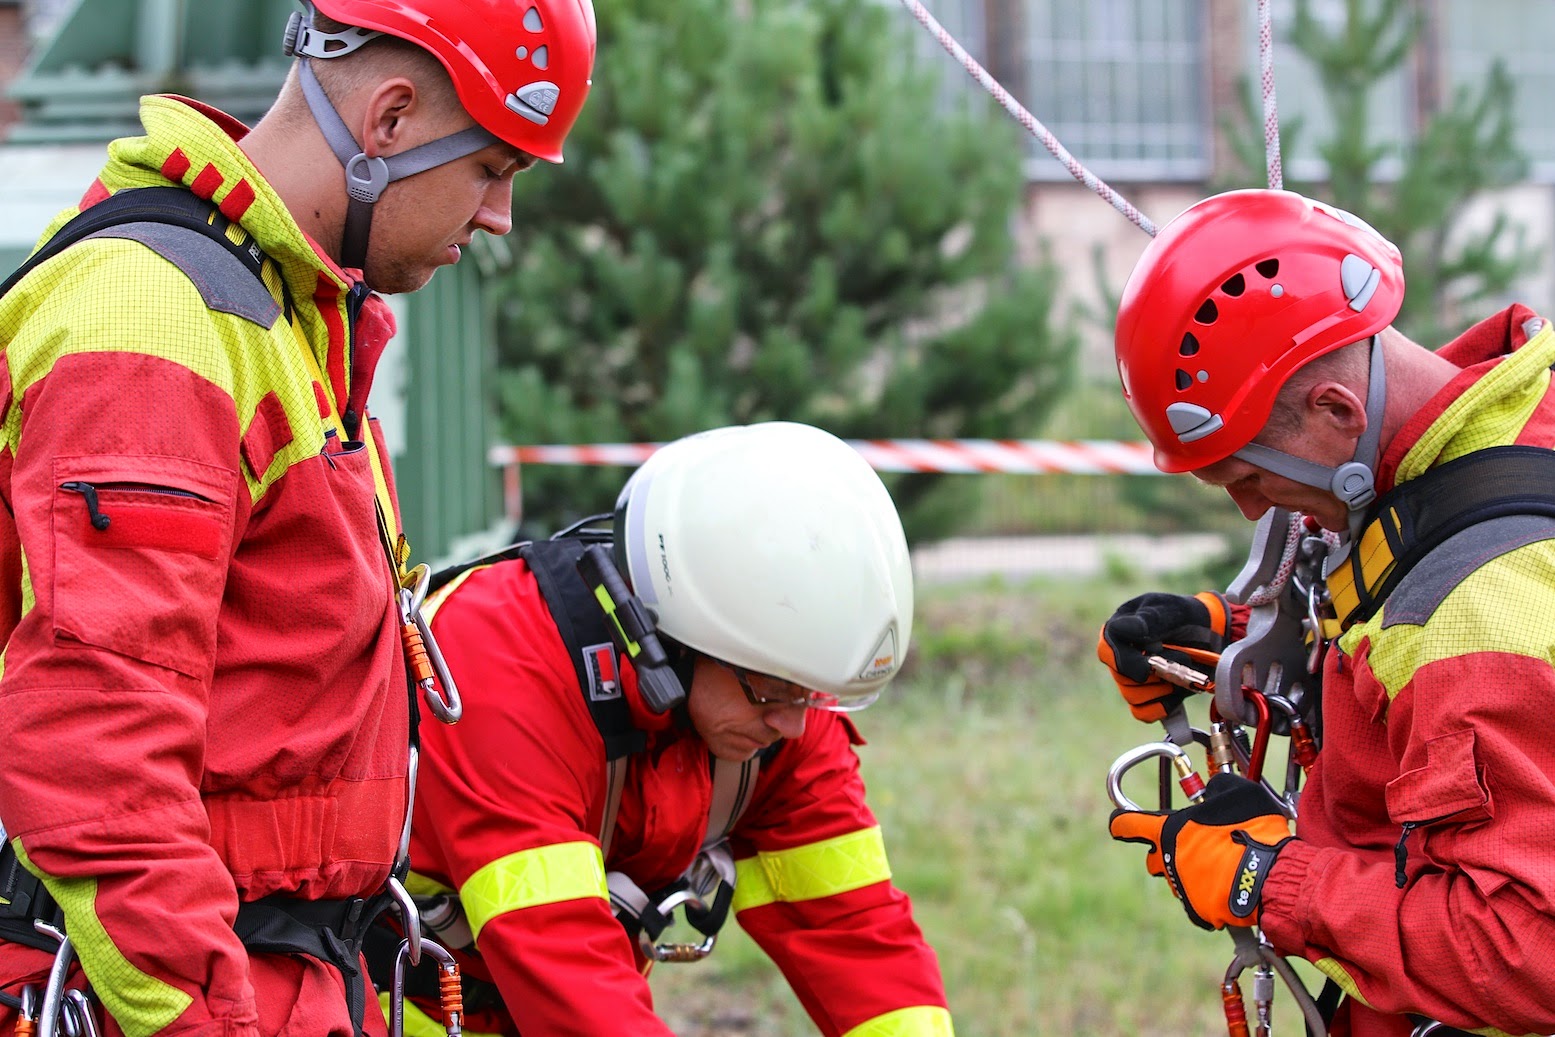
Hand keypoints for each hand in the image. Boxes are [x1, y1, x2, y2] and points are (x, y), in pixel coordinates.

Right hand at [1096, 591, 1228, 722]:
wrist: (1210, 633)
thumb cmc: (1185, 616)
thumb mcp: (1171, 610)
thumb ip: (1149, 620)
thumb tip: (1122, 630)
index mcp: (1118, 630)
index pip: (1106, 650)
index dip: (1126, 660)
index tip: (1151, 661)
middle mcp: (1119, 656)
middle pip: (1122, 677)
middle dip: (1156, 672)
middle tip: (1183, 659)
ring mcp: (1131, 679)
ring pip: (1133, 697)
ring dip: (1163, 687)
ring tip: (1183, 672)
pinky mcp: (1147, 698)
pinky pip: (1144, 713)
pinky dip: (1164, 706)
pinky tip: (1178, 692)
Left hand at [1109, 773, 1292, 930]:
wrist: (1273, 875)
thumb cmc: (1254, 831)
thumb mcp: (1237, 793)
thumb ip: (1217, 789)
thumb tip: (1213, 790)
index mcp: (1169, 830)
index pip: (1128, 824)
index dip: (1123, 822)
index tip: (1120, 824)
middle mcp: (1170, 860)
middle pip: (1152, 858)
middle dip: (1165, 853)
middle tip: (1190, 846)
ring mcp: (1183, 887)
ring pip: (1177, 879)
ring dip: (1190, 872)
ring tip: (1219, 865)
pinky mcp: (1199, 911)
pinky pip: (1197, 901)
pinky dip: (1208, 894)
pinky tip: (1228, 884)